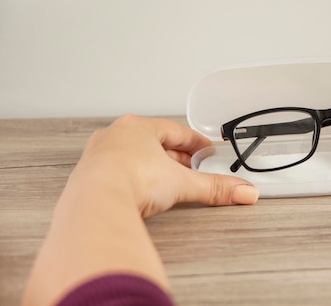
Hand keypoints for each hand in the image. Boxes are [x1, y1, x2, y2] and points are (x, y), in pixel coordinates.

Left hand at [70, 114, 258, 216]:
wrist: (94, 204)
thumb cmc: (129, 179)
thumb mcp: (181, 183)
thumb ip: (213, 188)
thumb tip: (242, 191)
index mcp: (138, 127)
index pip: (175, 131)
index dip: (194, 143)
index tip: (206, 150)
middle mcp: (115, 136)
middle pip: (154, 144)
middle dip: (175, 157)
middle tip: (192, 168)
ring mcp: (99, 156)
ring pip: (133, 158)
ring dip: (152, 168)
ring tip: (167, 182)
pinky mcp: (88, 178)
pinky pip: (116, 174)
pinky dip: (132, 180)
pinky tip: (140, 192)